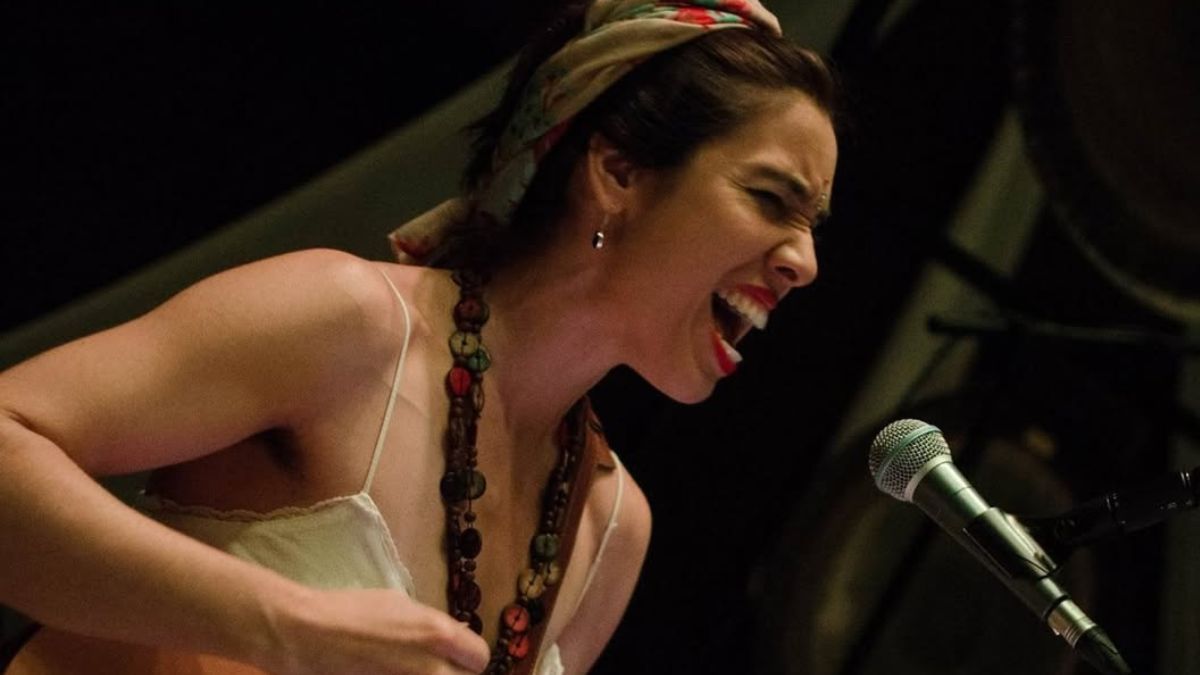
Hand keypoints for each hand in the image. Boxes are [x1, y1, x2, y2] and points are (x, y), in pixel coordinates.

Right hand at [268, 587, 490, 674]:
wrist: (305, 636)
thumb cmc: (351, 611)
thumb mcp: (400, 605)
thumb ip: (432, 625)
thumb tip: (453, 635)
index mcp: (439, 635)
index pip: (479, 657)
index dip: (468, 657)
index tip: (458, 657)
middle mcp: (432, 669)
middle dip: (454, 674)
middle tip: (436, 667)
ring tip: (409, 670)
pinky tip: (392, 672)